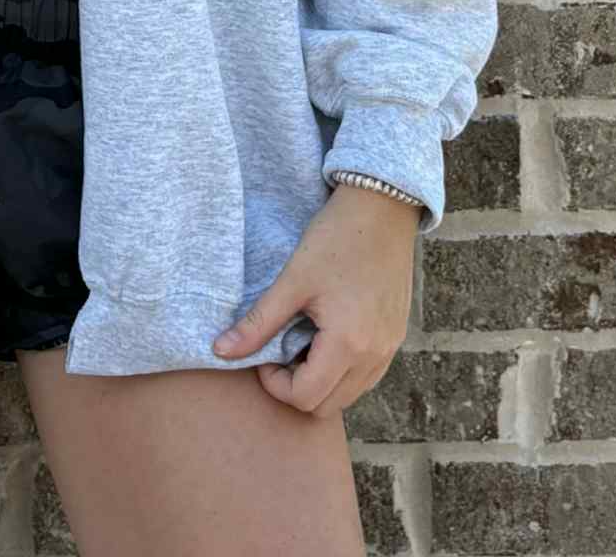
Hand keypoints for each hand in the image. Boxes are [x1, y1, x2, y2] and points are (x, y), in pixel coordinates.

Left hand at [210, 183, 419, 419]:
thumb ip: (258, 321)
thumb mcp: (293, 279)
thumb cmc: (336, 238)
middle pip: (327, 407)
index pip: (305, 398)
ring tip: (301, 339)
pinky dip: (341, 370)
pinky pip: (366, 376)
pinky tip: (325, 334)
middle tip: (278, 349)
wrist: (382, 208)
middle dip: (296, 388)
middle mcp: (374, 356)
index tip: (262, 354)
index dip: (274, 384)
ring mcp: (389, 349)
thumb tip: (220, 351)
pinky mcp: (395, 338)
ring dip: (320, 381)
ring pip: (348, 395)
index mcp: (348, 344)